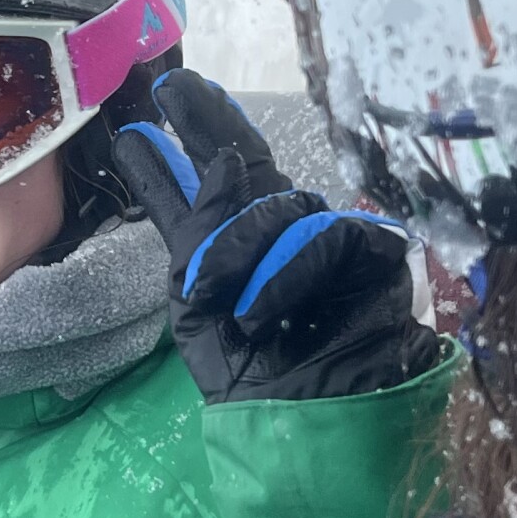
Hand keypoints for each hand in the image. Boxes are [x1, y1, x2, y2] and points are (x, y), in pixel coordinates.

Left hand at [113, 70, 439, 402]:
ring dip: (238, 246)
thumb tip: (205, 160)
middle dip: (211, 121)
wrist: (303, 427)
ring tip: (216, 298)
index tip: (145, 113)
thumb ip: (194, 232)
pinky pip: (326, 235)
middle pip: (251, 161)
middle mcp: (280, 234)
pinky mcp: (372, 257)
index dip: (185, 142)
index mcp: (235, 247)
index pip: (211, 183)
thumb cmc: (252, 375)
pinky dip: (286, 271)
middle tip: (176, 90)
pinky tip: (258, 309)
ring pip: (280, 203)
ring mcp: (326, 240)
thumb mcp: (197, 306)